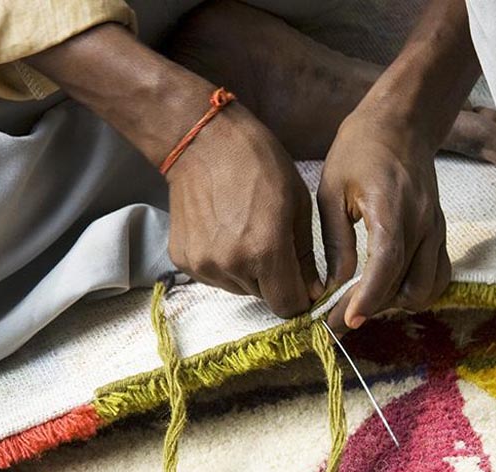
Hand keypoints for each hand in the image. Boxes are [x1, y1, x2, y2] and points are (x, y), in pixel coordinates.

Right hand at [27, 24, 319, 317]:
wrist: (200, 142)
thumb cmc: (259, 163)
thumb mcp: (298, 204)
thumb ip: (306, 255)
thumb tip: (313, 292)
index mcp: (266, 250)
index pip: (289, 306)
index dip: (299, 298)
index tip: (300, 283)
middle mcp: (232, 265)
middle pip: (264, 298)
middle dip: (274, 280)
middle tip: (270, 244)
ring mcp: (203, 265)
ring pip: (238, 288)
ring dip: (248, 272)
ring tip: (245, 233)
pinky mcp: (183, 260)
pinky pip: (214, 277)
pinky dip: (223, 263)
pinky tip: (223, 232)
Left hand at [318, 108, 450, 331]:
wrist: (402, 123)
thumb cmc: (361, 150)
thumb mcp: (332, 190)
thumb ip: (337, 241)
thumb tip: (334, 286)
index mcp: (392, 210)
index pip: (387, 265)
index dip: (368, 299)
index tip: (346, 321)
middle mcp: (423, 223)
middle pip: (407, 286)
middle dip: (374, 308)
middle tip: (340, 317)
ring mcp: (436, 230)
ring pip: (428, 288)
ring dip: (398, 303)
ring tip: (366, 302)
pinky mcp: (441, 233)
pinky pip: (439, 275)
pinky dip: (418, 291)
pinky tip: (392, 290)